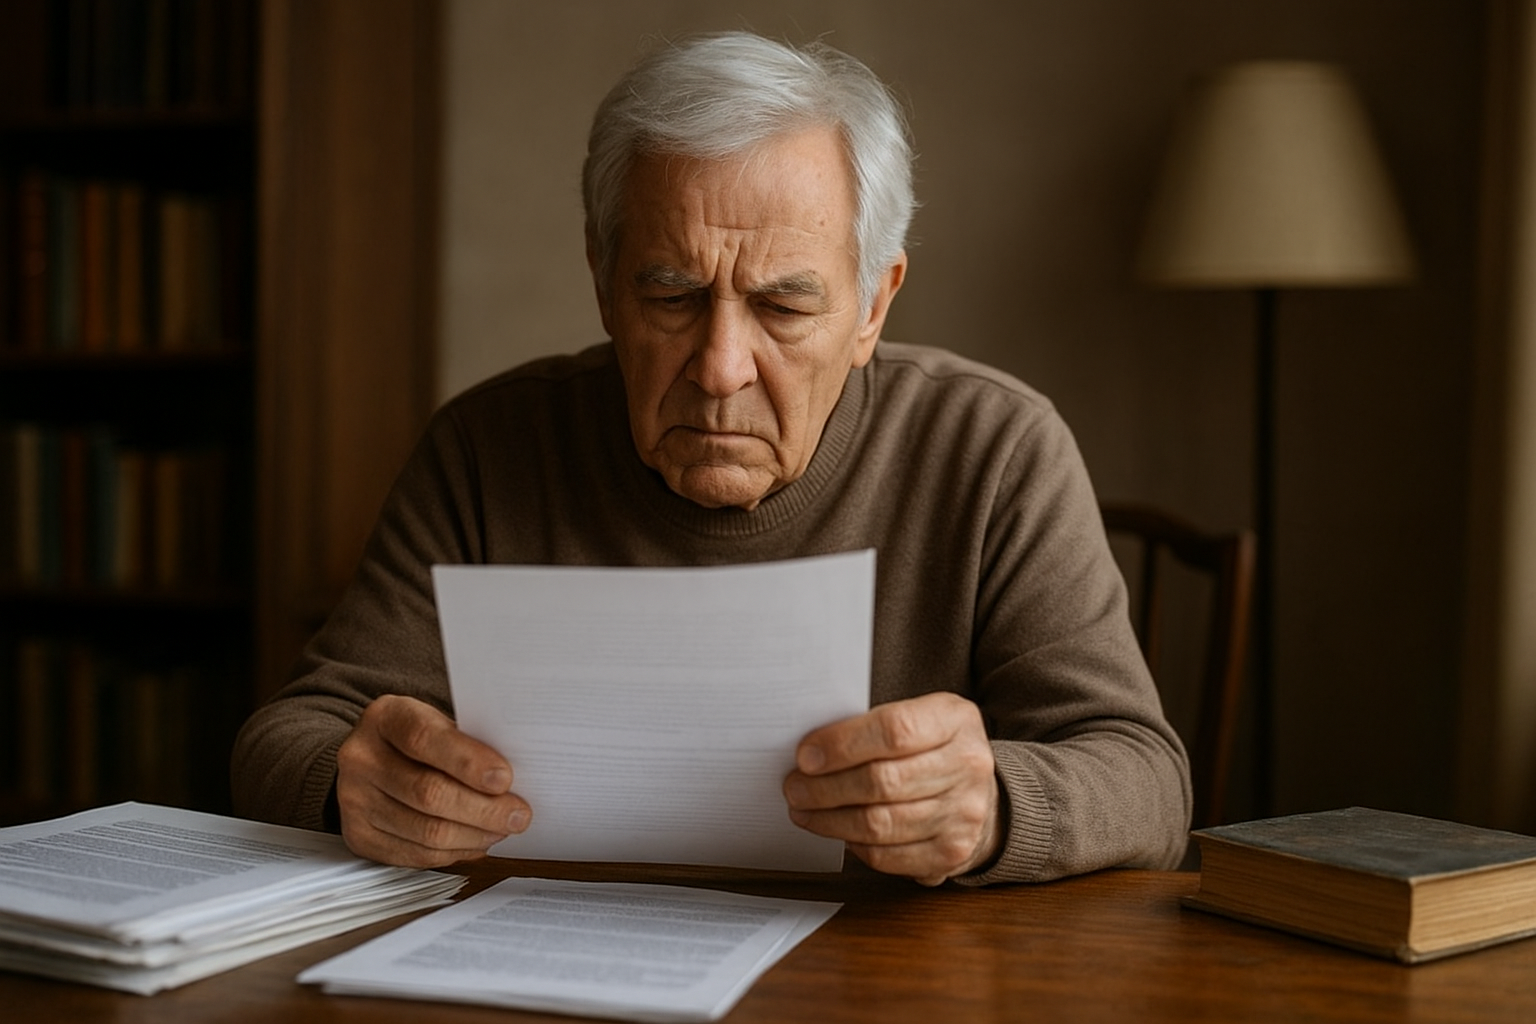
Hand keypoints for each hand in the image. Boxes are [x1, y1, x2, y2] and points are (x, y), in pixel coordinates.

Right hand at [335, 693, 531, 866]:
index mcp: (384, 718)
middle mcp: (361, 758)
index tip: (505, 778)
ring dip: (474, 835)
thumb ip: (467, 743)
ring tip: (502, 829)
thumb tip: (512, 780)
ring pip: (425, 831)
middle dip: (483, 809)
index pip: (424, 739)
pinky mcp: (358, 836)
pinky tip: (476, 842)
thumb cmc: (418, 739)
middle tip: (518, 815)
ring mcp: (354, 800)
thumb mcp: (437, 722)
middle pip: (428, 792)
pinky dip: (454, 852)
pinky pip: (415, 855)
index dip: (468, 761)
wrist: (372, 759)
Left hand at [783, 691, 1000, 885]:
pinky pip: (888, 855)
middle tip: (794, 787)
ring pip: (880, 824)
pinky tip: (838, 830)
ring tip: (804, 810)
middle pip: (882, 782)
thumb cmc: (934, 748)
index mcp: (955, 720)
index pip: (894, 731)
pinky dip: (854, 844)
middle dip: (825, 788)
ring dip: (830, 820)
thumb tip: (811, 751)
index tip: (805, 756)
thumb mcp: (919, 716)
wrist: (984, 793)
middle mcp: (968, 766)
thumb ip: (873, 725)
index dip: (842, 745)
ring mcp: (964, 813)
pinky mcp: (951, 852)